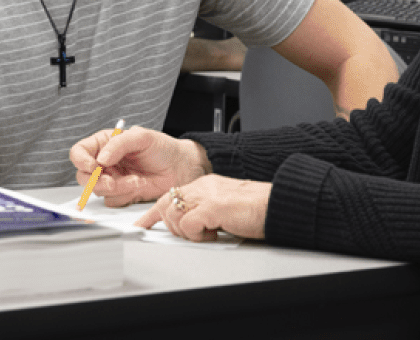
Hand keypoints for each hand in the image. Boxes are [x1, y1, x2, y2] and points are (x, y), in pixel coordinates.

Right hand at [69, 126, 210, 207]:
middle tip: (111, 181)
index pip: (80, 152)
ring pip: (98, 190)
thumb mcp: (142, 137)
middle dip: (96, 181)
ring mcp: (112, 179)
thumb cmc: (163, 148)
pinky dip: (125, 195)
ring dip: (116, 187)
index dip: (81, 160)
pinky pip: (112, 200)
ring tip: (136, 180)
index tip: (94, 165)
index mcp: (105, 144)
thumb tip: (101, 158)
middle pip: (83, 175)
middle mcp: (105, 162)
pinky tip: (139, 186)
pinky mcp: (121, 194)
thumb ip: (119, 144)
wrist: (180, 168)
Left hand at [135, 175, 270, 241]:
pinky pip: (189, 224)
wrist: (277, 204)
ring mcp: (207, 195)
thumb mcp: (223, 208)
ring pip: (174, 215)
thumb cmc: (256, 209)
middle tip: (192, 234)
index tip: (143, 225)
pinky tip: (212, 234)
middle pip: (166, 205)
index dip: (154, 214)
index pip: (171, 196)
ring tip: (207, 233)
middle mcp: (203, 186)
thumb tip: (191, 226)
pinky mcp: (214, 207)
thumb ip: (205, 212)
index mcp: (205, 184)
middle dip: (172, 225)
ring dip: (186, 232)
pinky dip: (196, 235)